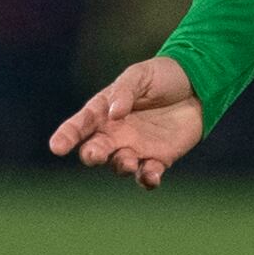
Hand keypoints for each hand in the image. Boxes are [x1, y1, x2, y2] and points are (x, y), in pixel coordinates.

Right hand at [49, 54, 204, 190]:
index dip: (66, 136)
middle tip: (94, 154)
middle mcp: (115, 134)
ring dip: (122, 166)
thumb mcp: (141, 75)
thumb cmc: (161, 77)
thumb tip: (114, 113)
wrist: (196, 85)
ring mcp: (135, 148)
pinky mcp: (158, 159)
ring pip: (120, 165)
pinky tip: (151, 177)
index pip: (79, 125)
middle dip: (92, 155)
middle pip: (95, 150)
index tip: (56, 147)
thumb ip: (125, 92)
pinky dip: (148, 179)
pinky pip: (147, 175)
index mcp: (104, 111)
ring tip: (129, 161)